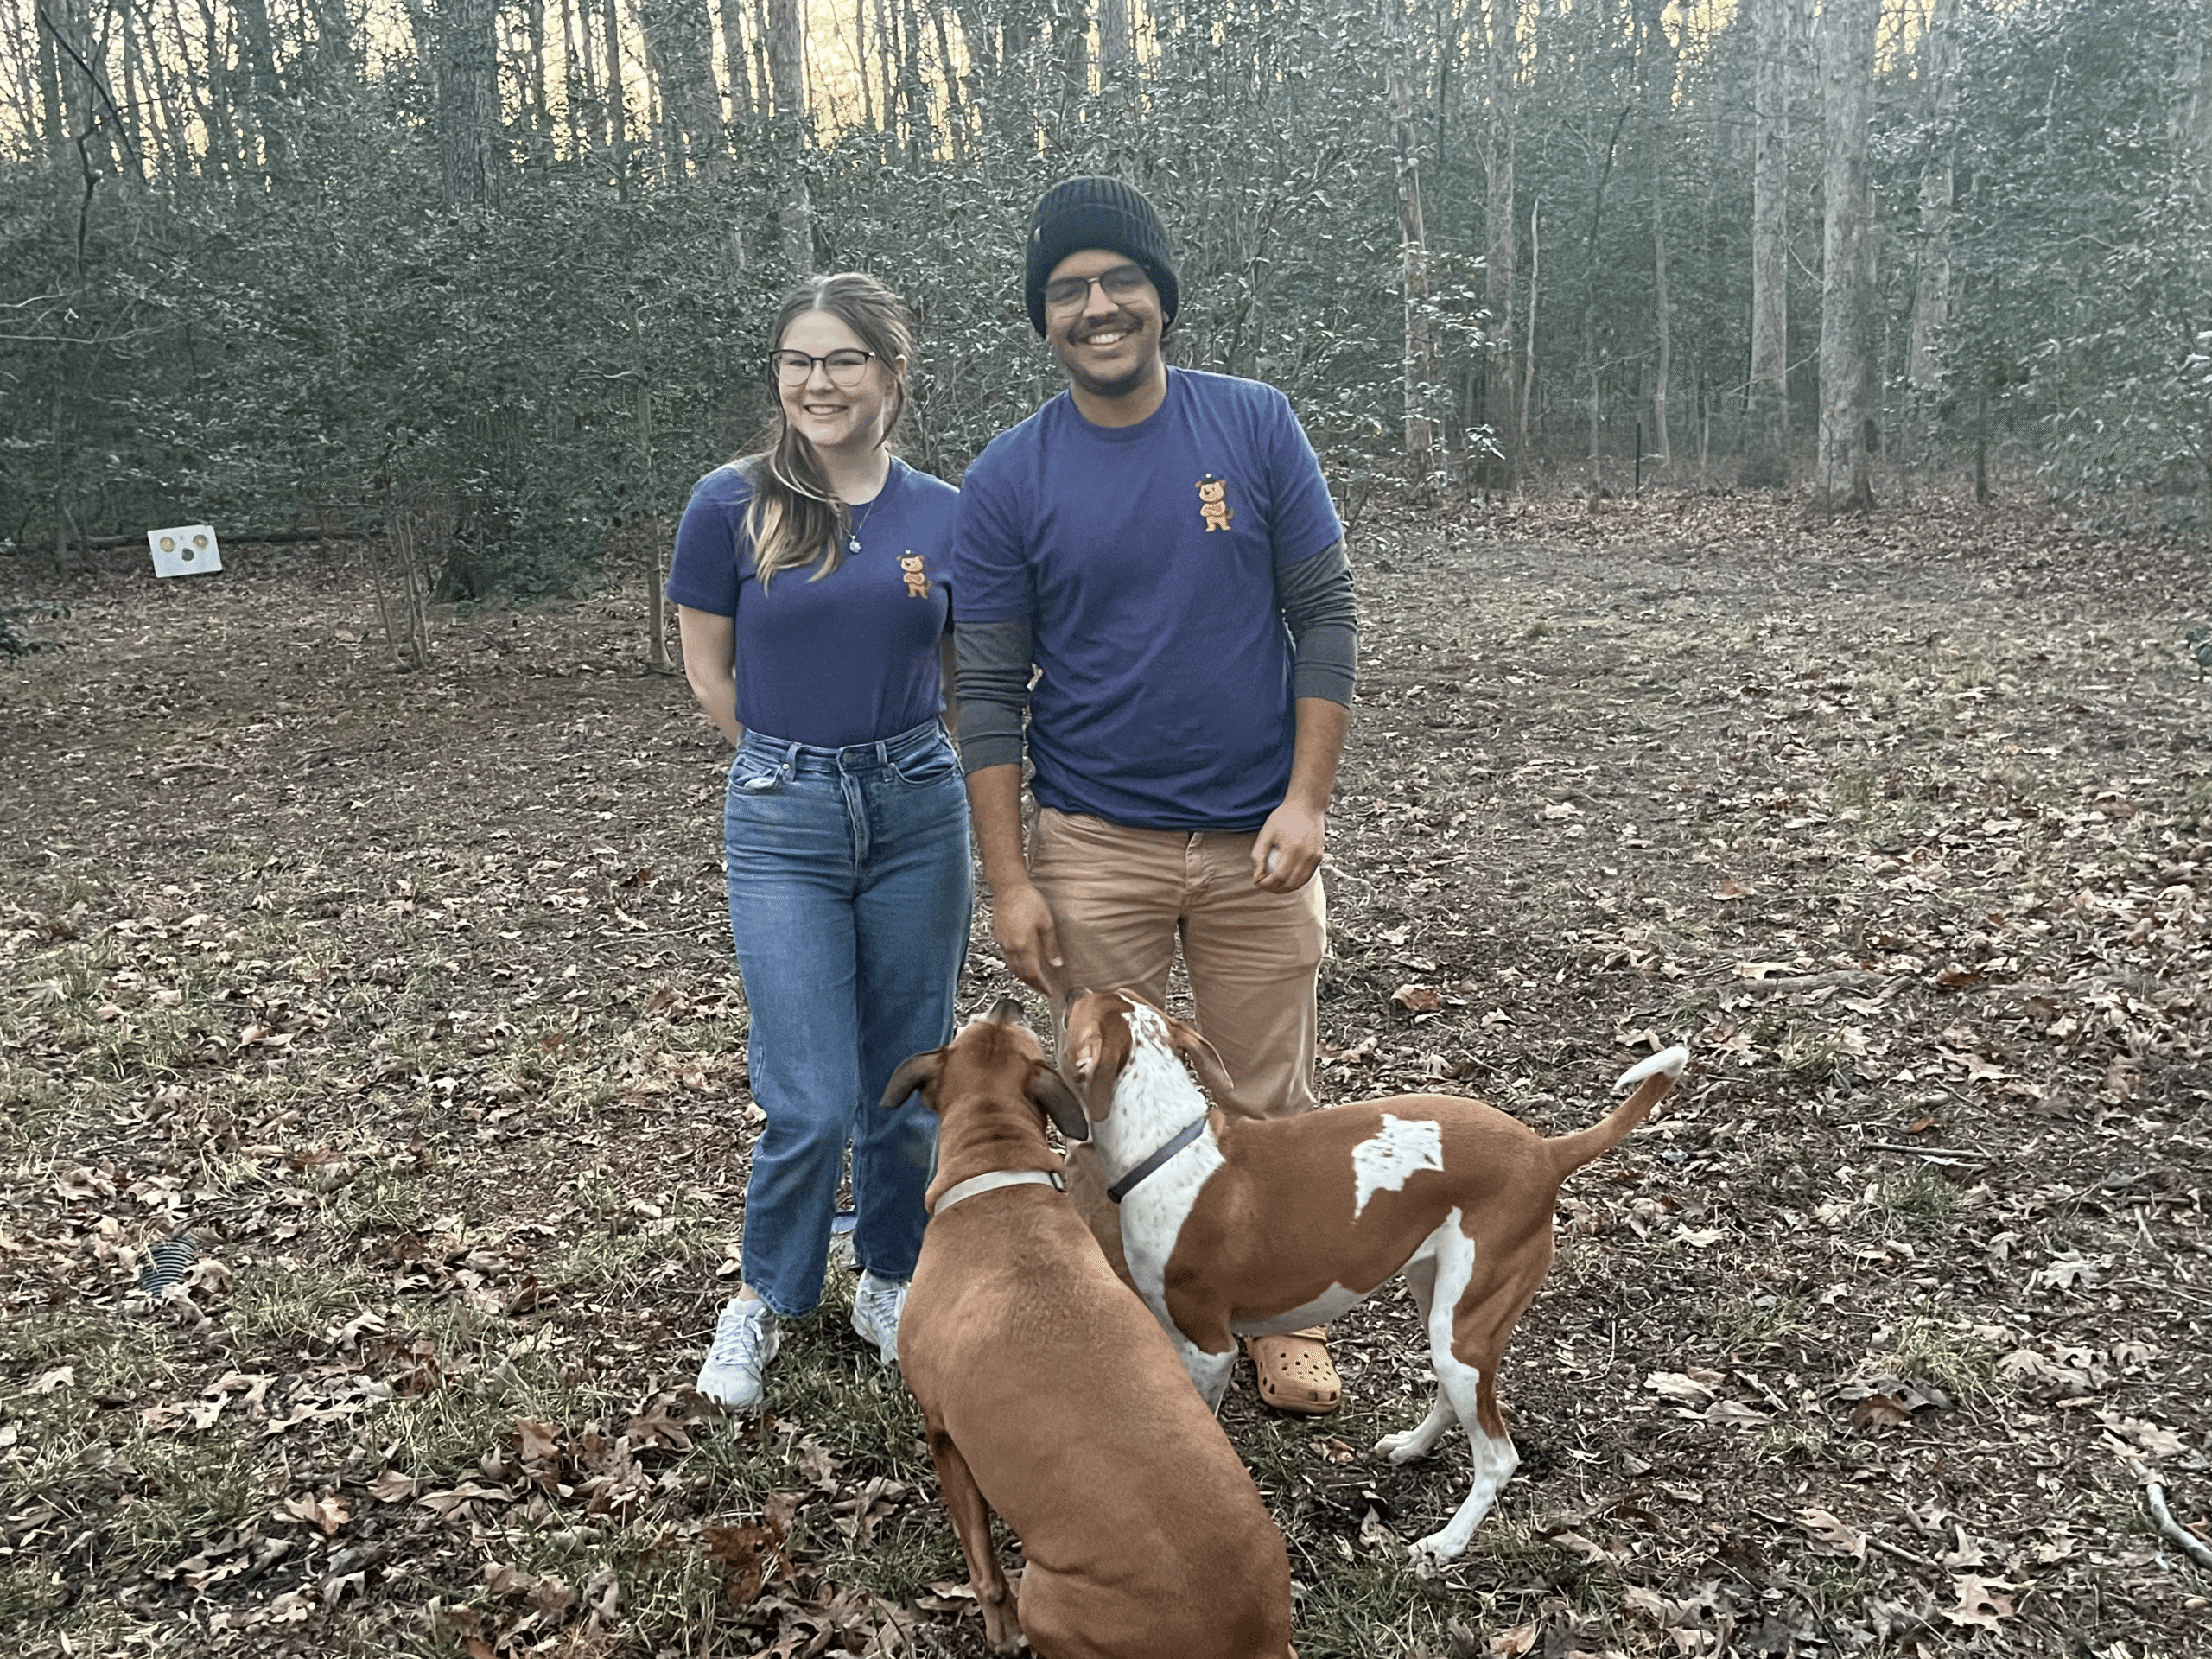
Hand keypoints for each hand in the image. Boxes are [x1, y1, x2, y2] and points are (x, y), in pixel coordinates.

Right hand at [989, 879, 1064, 993]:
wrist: (1008, 888)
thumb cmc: (1028, 900)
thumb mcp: (1046, 923)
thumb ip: (1051, 946)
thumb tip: (1057, 964)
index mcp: (1024, 946)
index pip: (1033, 974)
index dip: (1042, 985)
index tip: (1049, 992)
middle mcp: (1011, 948)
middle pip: (1021, 974)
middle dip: (1033, 985)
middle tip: (1043, 990)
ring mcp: (1003, 943)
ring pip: (1013, 968)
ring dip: (1024, 978)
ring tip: (1034, 981)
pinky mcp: (999, 937)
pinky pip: (1007, 959)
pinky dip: (1016, 967)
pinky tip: (1023, 964)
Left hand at [1251, 801, 1324, 891]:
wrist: (1307, 805)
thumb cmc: (1284, 817)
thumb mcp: (1266, 833)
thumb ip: (1258, 856)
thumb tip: (1256, 876)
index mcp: (1292, 848)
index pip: (1279, 877)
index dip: (1267, 884)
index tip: (1258, 882)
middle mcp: (1307, 855)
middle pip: (1290, 884)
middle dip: (1274, 889)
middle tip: (1264, 884)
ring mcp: (1315, 857)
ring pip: (1299, 883)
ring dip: (1285, 888)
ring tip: (1273, 883)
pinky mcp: (1319, 857)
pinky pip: (1307, 877)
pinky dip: (1295, 881)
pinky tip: (1285, 878)